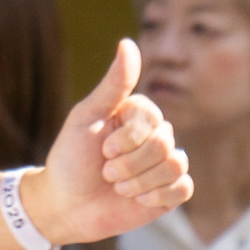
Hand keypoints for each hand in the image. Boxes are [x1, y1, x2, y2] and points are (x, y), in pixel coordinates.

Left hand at [24, 41, 191, 246]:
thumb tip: (129, 43)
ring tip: (118, 187)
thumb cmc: (70, 159)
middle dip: (129, 164)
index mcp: (138, 116)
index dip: (129, 139)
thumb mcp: (85, 117)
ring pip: (175, 167)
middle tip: (106, 173)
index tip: (103, 148)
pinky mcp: (171, 192)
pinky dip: (157, 196)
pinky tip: (137, 199)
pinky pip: (183, 188)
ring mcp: (165, 165)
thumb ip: (113, 84)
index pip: (154, 120)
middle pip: (164, 145)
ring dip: (139, 182)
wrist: (66, 206)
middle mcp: (155, 137)